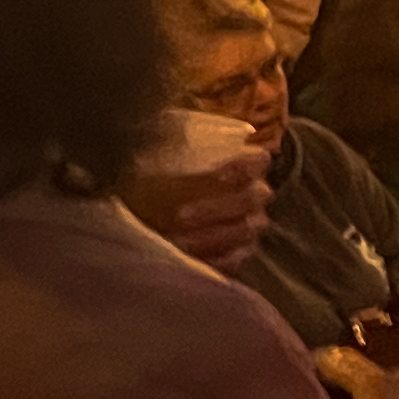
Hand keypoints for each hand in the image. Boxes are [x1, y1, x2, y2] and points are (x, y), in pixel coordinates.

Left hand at [125, 140, 273, 273]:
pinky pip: (238, 259)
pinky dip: (216, 259)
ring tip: (176, 241)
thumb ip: (168, 142)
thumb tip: (157, 139)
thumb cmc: (153, 172)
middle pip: (253, 198)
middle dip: (216, 207)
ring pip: (246, 230)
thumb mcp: (159, 151)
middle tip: (179, 215)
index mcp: (243, 163)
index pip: (258, 161)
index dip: (243, 166)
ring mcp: (248, 225)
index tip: (217, 175)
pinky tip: (188, 257)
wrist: (140, 208)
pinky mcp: (238, 253)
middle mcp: (253, 194)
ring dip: (211, 236)